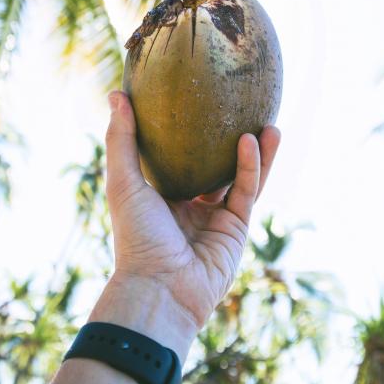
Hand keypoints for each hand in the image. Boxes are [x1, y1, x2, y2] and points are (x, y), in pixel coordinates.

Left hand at [96, 90, 280, 354]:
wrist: (160, 289)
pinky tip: (252, 140)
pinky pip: (246, 191)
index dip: (192, 134)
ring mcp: (216, 219)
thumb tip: (116, 94)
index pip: (180, 159)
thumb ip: (121, 139)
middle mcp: (191, 207)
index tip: (201, 102)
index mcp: (162, 198)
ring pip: (241, 177)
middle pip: (217, 166)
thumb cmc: (136, 238)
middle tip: (242, 108)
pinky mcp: (236, 229)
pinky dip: (251, 166)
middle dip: (231, 140)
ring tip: (268, 120)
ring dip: (256, 151)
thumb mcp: (123, 182)